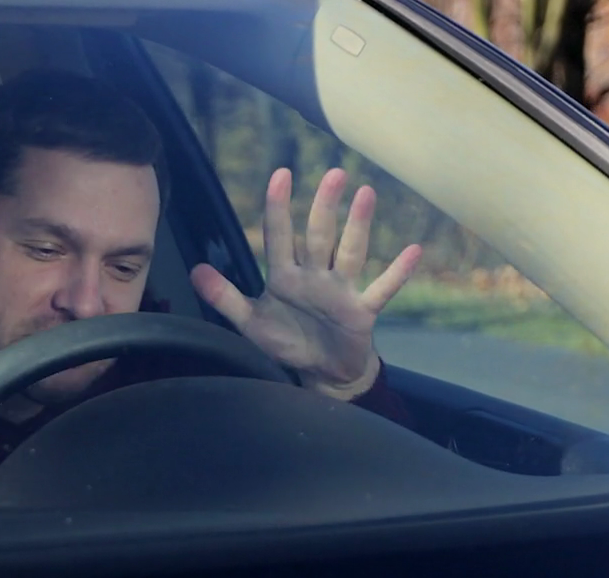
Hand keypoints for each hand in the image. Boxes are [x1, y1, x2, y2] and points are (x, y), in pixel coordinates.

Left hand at [191, 167, 420, 398]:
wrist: (321, 372)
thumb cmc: (288, 341)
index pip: (279, 236)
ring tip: (367, 193)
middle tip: (334, 173)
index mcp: (285, 276)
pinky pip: (381, 289)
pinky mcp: (361, 311)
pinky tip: (414, 251)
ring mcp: (340, 291)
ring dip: (358, 225)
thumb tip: (195, 271)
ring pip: (349, 252)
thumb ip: (225, 298)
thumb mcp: (251, 323)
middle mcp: (314, 276)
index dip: (278, 208)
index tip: (281, 174)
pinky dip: (397, 273)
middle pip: (318, 236)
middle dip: (324, 206)